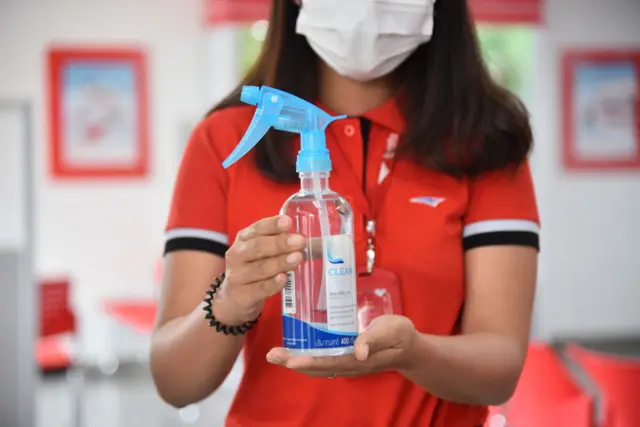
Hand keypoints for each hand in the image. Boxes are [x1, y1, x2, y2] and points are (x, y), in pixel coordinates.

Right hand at [213, 215, 304, 324]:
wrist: (234, 299)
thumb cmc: (255, 269)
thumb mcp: (264, 253)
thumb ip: (283, 245)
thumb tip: (315, 242)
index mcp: (244, 239)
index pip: (257, 228)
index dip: (272, 225)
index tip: (288, 222)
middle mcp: (237, 255)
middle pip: (258, 247)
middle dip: (280, 243)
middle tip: (300, 241)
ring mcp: (237, 276)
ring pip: (260, 268)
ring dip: (280, 262)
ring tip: (297, 258)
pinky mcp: (242, 295)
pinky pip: (260, 288)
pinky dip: (273, 283)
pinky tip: (284, 278)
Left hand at [266, 315, 417, 377]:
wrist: (409, 347)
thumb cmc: (401, 336)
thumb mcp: (393, 331)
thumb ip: (376, 339)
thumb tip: (359, 351)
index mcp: (359, 359)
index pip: (330, 363)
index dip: (309, 361)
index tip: (290, 359)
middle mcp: (349, 364)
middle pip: (317, 367)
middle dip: (293, 362)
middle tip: (272, 354)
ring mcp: (346, 363)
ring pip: (316, 366)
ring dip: (295, 361)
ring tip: (275, 354)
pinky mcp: (344, 357)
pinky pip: (321, 360)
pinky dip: (305, 357)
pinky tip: (294, 350)